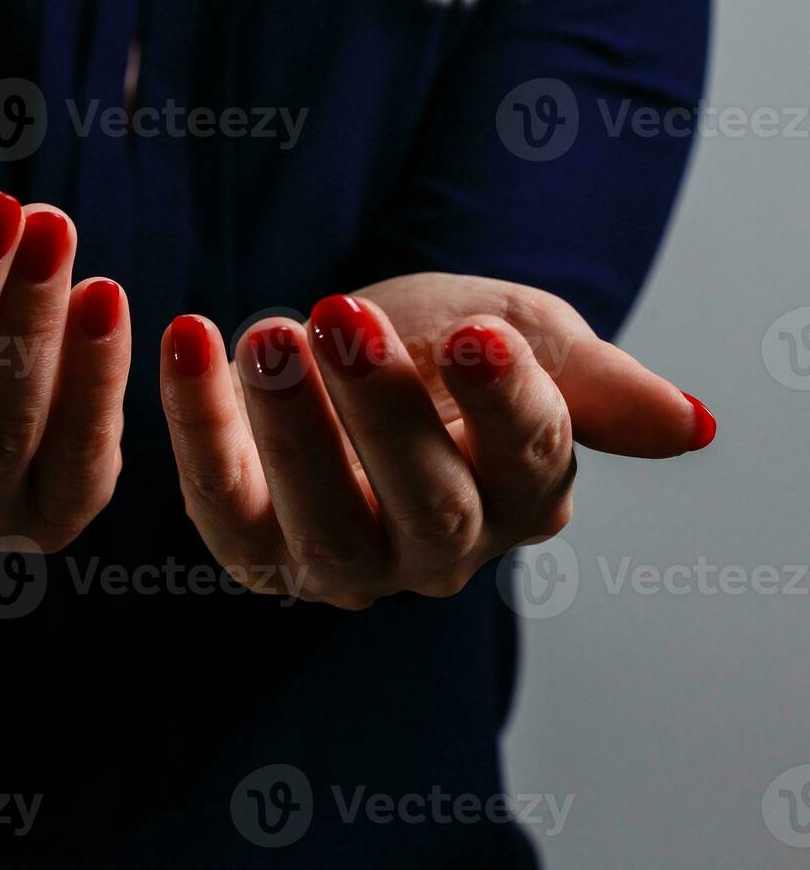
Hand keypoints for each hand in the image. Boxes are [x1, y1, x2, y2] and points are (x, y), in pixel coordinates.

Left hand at [159, 272, 715, 607]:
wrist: (345, 342)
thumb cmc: (440, 341)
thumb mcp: (522, 333)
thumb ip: (595, 383)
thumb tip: (689, 425)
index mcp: (523, 496)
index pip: (531, 462)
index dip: (507, 403)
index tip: (475, 334)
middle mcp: (440, 550)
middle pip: (430, 503)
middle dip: (386, 412)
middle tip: (340, 318)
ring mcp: (343, 561)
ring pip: (323, 521)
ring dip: (291, 428)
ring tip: (266, 334)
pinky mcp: (253, 548)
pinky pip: (221, 499)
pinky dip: (199, 423)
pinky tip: (189, 340)